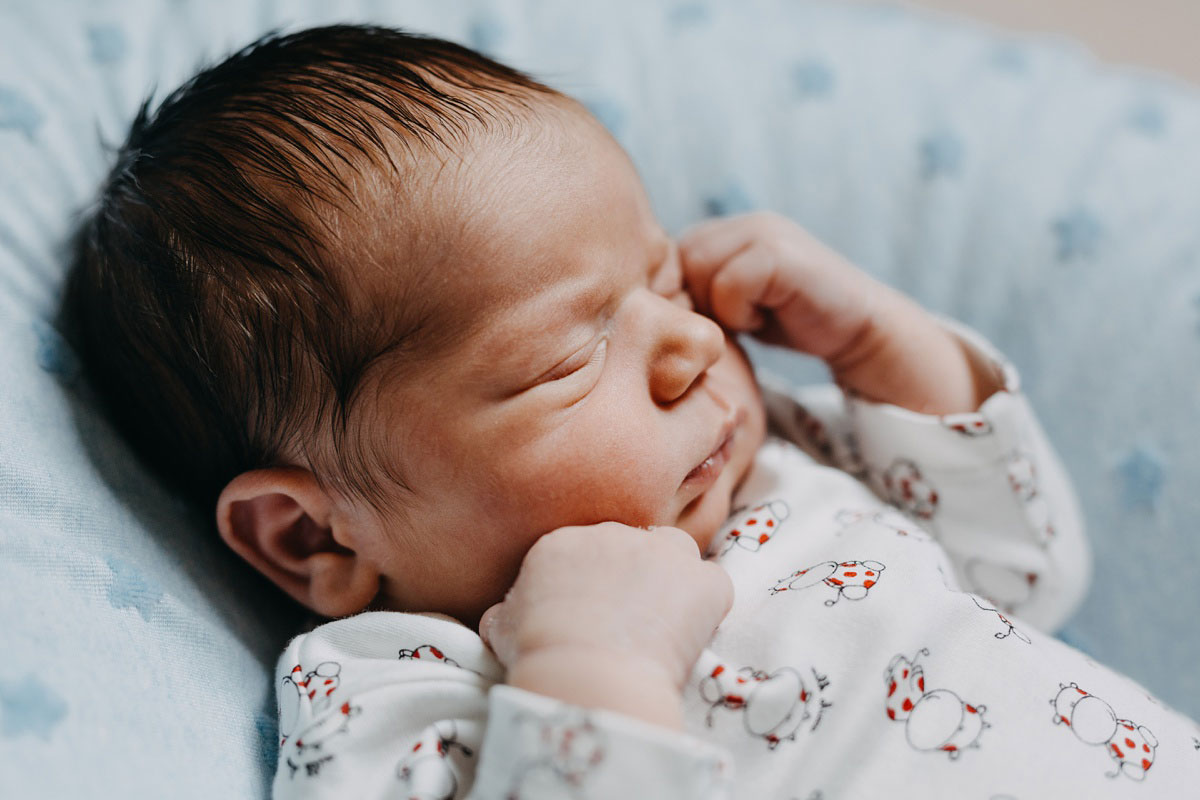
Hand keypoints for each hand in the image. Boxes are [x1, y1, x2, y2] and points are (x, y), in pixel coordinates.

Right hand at [479, 523, 733, 692]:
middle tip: (624, 622)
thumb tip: (503, 616)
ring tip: (661, 623)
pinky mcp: (703, 580)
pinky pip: (713, 585)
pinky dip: (706, 608)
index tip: (587, 614)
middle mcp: (615, 533)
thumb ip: (506, 611)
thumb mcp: (500, 628)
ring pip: (676, 552)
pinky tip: (690, 638)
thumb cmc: (537, 654)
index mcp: (564, 539)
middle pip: (630, 546)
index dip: (589, 583)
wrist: (586, 673)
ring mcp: (663, 551)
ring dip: (671, 580)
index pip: (584, 550)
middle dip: (629, 578)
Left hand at [679, 212, 1000, 413]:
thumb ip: (695, 291)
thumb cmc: (790, 320)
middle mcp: (737, 222)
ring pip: (698, 272)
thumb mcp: (732, 303)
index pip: (664, 263)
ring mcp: (760, 231)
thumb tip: (640, 305)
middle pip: (676, 264)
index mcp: (719, 231)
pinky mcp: (777, 251)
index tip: (708, 322)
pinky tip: (770, 316)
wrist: (858, 328)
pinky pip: (729, 285)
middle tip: (736, 321)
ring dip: (721, 308)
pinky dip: (742, 312)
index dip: (678, 299)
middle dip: (697, 302)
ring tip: (755, 316)